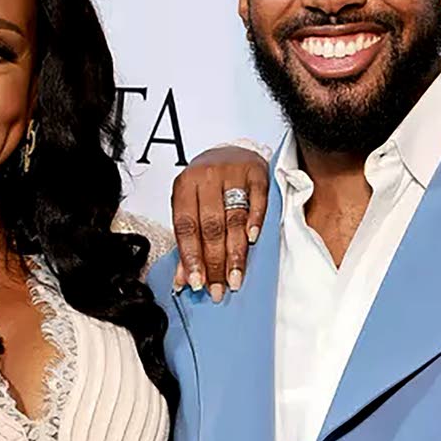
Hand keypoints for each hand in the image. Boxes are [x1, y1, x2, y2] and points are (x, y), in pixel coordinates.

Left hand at [170, 144, 269, 302]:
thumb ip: (188, 243)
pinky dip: (255, 221)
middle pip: (210, 226)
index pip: (186, 227)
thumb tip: (183, 280)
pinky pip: (257, 200)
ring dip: (235, 253)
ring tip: (235, 277)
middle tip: (219, 288)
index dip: (191, 257)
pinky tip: (252, 240)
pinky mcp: (256, 171)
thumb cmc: (209, 185)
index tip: (197, 283)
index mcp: (184, 185)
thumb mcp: (192, 207)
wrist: (232, 152)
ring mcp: (232, 172)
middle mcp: (206, 176)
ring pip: (233, 218)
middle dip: (215, 262)